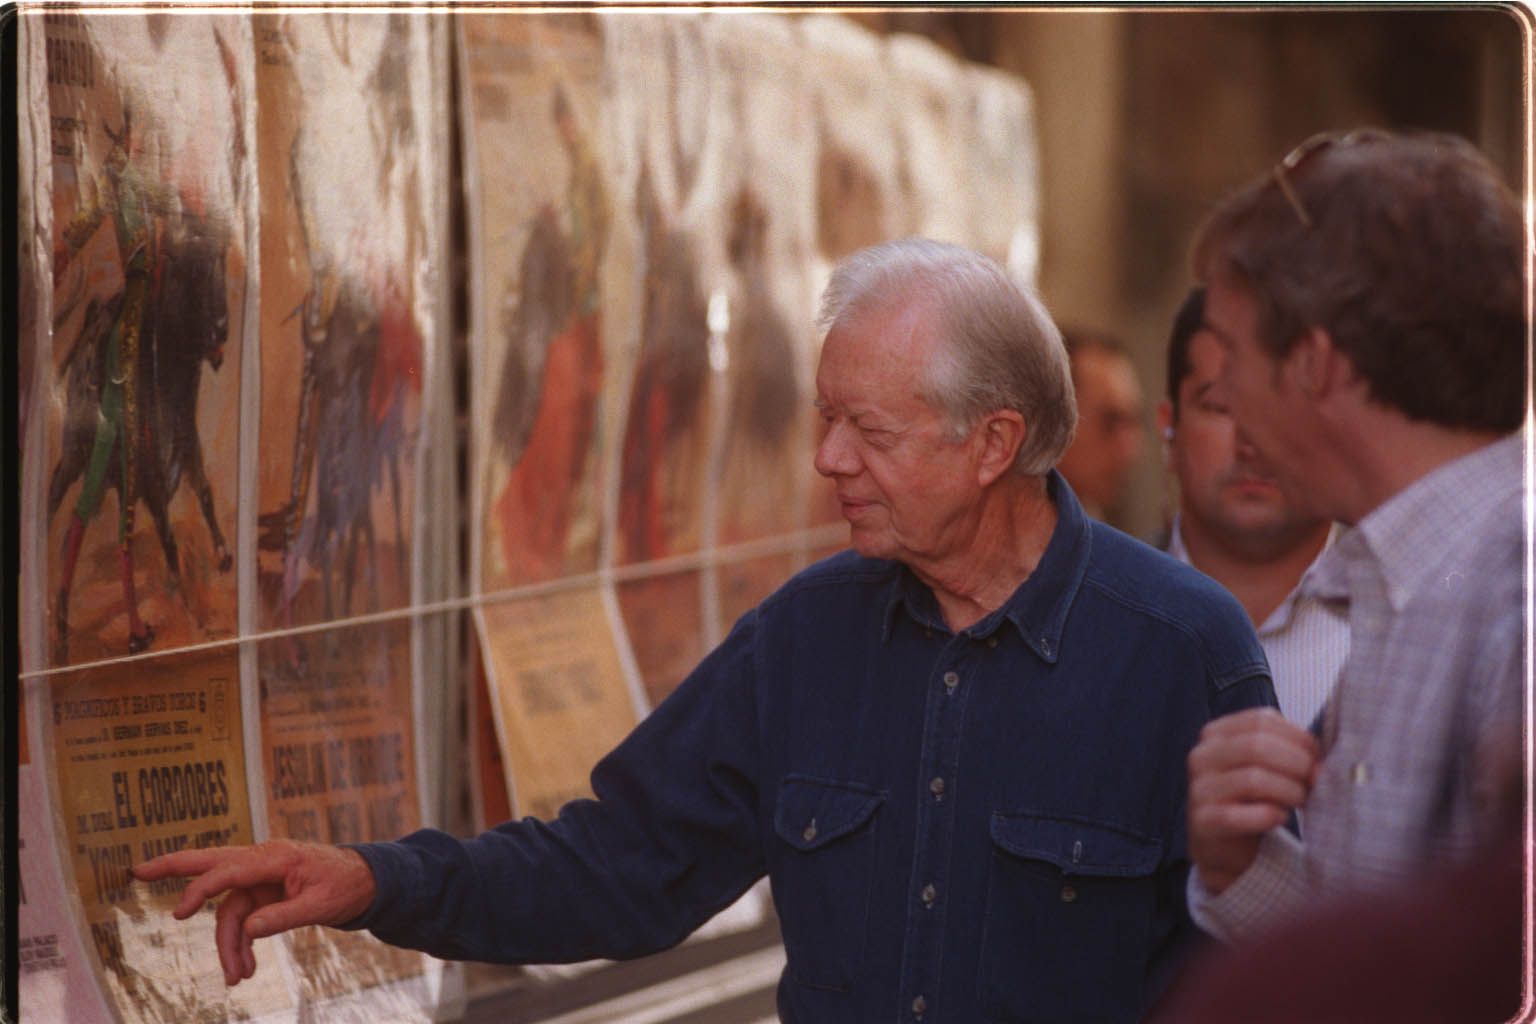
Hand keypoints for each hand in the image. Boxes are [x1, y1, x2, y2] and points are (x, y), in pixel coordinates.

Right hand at [132, 840, 375, 985]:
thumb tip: (249, 930)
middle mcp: (261, 862)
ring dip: (228, 945)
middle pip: (210, 863)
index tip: (180, 912)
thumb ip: (284, 916)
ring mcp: (260, 877)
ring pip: (228, 910)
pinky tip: (244, 969)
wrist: (365, 881)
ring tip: (237, 978)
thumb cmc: (345, 885)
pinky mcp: (263, 892)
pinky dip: (240, 944)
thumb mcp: (321, 904)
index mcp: (275, 856)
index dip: (202, 889)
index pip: (229, 869)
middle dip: (173, 868)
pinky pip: (241, 919)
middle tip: (136, 872)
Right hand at [1187, 708, 1319, 893]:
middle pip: (1257, 745)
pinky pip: (1239, 816)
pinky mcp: (1203, 821)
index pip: (1260, 720)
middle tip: (1314, 782)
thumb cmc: (1253, 800)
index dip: (1298, 737)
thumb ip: (1290, 753)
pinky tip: (1279, 818)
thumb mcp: (1268, 767)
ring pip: (1253, 779)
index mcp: (1216, 734)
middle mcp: (1201, 756)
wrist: (1225, 846)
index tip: (1317, 759)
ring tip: (1300, 801)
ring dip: (1289, 791)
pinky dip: (1269, 816)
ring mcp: (1199, 789)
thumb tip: (1320, 766)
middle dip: (1297, 764)